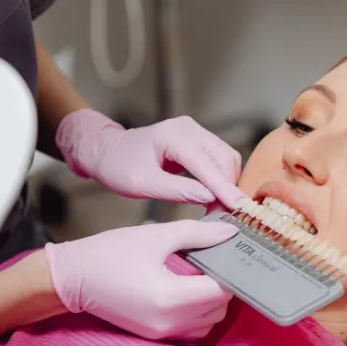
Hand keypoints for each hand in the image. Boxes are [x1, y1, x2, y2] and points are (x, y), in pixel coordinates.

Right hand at [45, 219, 237, 339]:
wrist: (72, 278)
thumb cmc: (109, 253)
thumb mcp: (156, 236)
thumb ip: (197, 234)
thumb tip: (230, 232)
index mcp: (171, 298)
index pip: (222, 290)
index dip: (230, 270)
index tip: (227, 251)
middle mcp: (170, 323)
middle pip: (220, 308)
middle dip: (222, 283)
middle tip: (211, 258)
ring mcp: (163, 334)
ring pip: (209, 321)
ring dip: (211, 300)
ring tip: (197, 274)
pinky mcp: (156, 336)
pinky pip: (192, 328)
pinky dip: (197, 311)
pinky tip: (184, 288)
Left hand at [56, 109, 245, 207]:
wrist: (107, 152)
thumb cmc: (119, 167)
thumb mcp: (144, 184)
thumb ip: (178, 191)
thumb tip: (209, 198)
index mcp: (174, 135)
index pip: (208, 164)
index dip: (225, 188)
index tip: (239, 208)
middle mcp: (189, 128)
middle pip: (224, 158)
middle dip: (228, 188)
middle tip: (223, 216)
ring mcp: (195, 132)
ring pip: (226, 158)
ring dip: (226, 184)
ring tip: (217, 209)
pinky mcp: (197, 141)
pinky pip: (218, 159)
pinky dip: (220, 179)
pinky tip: (214, 197)